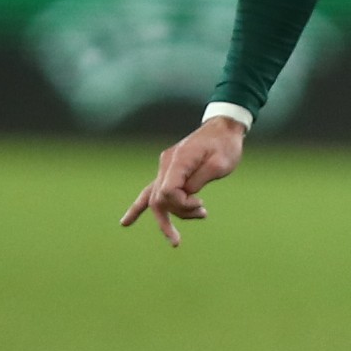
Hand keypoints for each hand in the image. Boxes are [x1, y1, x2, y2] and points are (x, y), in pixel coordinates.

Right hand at [119, 115, 247, 245]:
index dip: (181, 204)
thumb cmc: (225, 145)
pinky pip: (152, 191)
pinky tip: (125, 223)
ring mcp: (165, 166)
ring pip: (156, 199)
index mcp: (179, 160)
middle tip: (202, 213)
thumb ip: (198, 182)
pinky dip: (140, 208)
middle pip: (160, 198)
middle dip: (177, 214)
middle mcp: (167, 163)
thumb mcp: (220, 165)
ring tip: (200, 215)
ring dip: (173, 214)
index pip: (168, 191)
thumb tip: (184, 196)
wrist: (224, 128)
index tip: (200, 203)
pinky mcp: (169, 169)